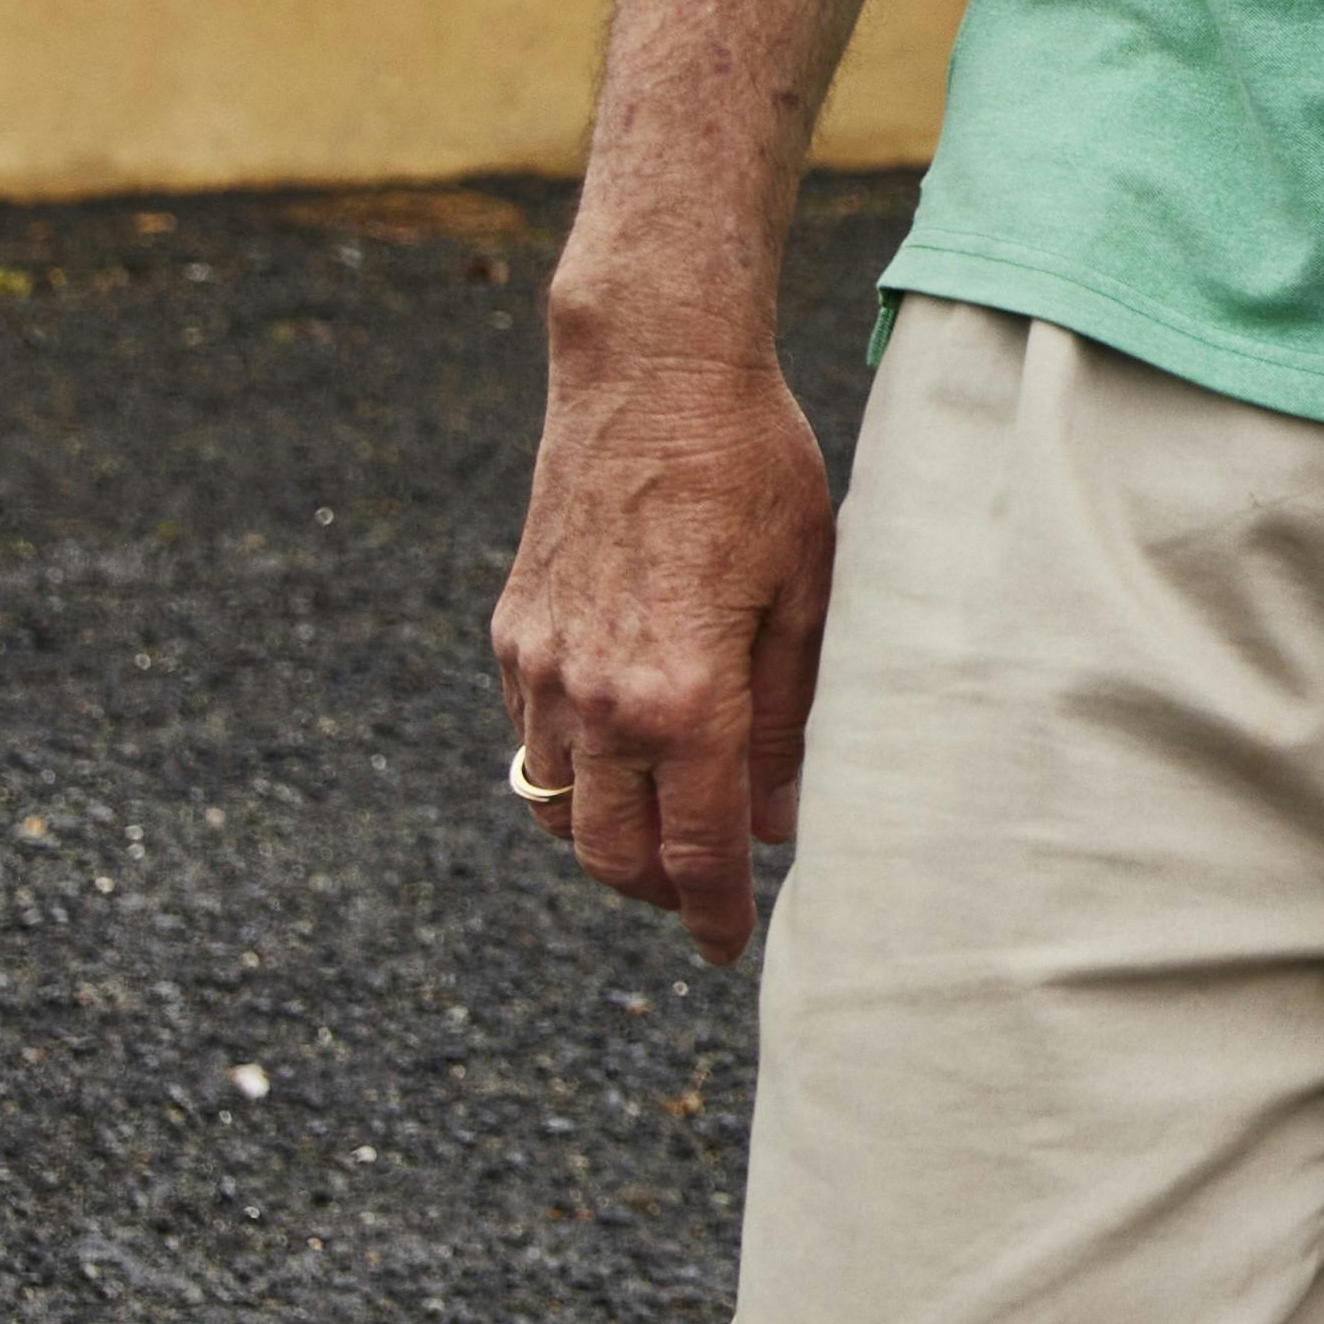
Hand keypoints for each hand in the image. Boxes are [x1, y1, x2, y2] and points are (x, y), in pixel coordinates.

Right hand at [491, 301, 833, 965]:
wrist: (647, 376)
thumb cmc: (753, 469)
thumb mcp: (809, 587)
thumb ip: (795, 713)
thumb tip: (782, 819)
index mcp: (683, 696)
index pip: (695, 851)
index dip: (714, 914)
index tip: (731, 948)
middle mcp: (598, 699)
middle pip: (612, 856)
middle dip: (658, 894)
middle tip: (702, 899)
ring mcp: (543, 669)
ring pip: (558, 811)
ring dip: (607, 842)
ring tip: (665, 836)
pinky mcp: (514, 637)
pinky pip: (532, 743)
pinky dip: (571, 774)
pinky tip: (622, 756)